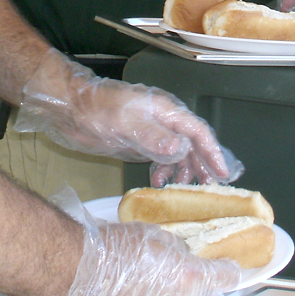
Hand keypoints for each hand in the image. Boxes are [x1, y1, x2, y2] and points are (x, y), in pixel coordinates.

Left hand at [14, 49, 243, 184]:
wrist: (71, 107)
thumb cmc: (97, 108)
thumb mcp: (125, 122)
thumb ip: (153, 135)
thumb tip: (180, 149)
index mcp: (164, 109)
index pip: (197, 130)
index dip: (212, 151)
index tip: (223, 172)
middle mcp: (162, 119)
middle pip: (192, 142)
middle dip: (202, 163)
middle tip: (209, 186)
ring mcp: (151, 130)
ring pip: (178, 151)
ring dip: (183, 170)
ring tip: (182, 188)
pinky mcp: (139, 141)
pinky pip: (161, 157)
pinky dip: (165, 170)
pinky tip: (159, 183)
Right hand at [54, 188, 239, 295]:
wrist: (87, 270)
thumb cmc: (119, 249)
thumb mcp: (157, 236)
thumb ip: (178, 247)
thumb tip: (183, 252)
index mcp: (192, 279)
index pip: (228, 276)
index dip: (231, 267)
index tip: (231, 264)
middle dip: (207, 285)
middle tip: (197, 272)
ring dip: (182, 293)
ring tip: (167, 278)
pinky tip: (150, 287)